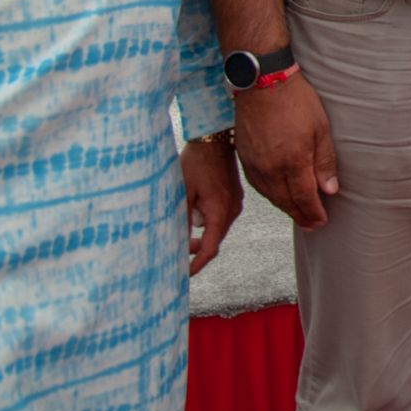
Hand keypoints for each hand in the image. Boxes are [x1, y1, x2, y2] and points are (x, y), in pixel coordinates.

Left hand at [180, 138, 243, 274]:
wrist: (215, 138)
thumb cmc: (197, 162)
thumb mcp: (182, 192)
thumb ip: (181, 220)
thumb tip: (175, 244)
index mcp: (220, 211)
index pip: (210, 248)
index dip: (197, 264)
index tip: (184, 273)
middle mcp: (232, 210)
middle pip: (215, 240)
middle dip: (197, 247)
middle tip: (177, 249)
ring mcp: (235, 203)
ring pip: (217, 228)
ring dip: (202, 232)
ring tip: (183, 222)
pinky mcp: (234, 197)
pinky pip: (220, 217)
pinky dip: (208, 220)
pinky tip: (194, 210)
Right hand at [233, 74, 339, 229]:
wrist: (262, 83)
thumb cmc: (296, 101)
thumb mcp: (320, 129)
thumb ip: (324, 162)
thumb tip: (330, 190)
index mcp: (292, 161)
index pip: (304, 197)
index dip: (313, 212)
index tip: (321, 221)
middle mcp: (270, 168)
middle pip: (286, 201)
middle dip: (300, 215)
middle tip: (312, 225)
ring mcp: (254, 164)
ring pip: (271, 195)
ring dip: (285, 207)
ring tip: (297, 215)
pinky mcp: (244, 158)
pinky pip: (258, 185)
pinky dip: (270, 194)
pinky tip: (277, 196)